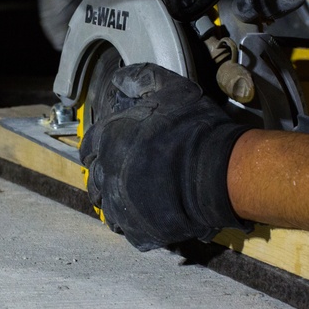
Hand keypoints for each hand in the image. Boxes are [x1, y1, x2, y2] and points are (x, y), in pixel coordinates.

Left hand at [79, 63, 253, 250]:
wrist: (219, 172)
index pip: (89, 146)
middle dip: (109, 175)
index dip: (100, 147)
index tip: (113, 149)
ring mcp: (121, 204)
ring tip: (140, 197)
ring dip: (120, 201)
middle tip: (131, 174)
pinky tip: (152, 215)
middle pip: (96, 178)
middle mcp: (108, 172)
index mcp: (109, 139)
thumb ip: (142, 78)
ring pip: (109, 206)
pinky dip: (137, 224)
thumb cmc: (196, 129)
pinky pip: (128, 230)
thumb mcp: (172, 88)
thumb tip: (119, 78)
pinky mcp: (138, 230)